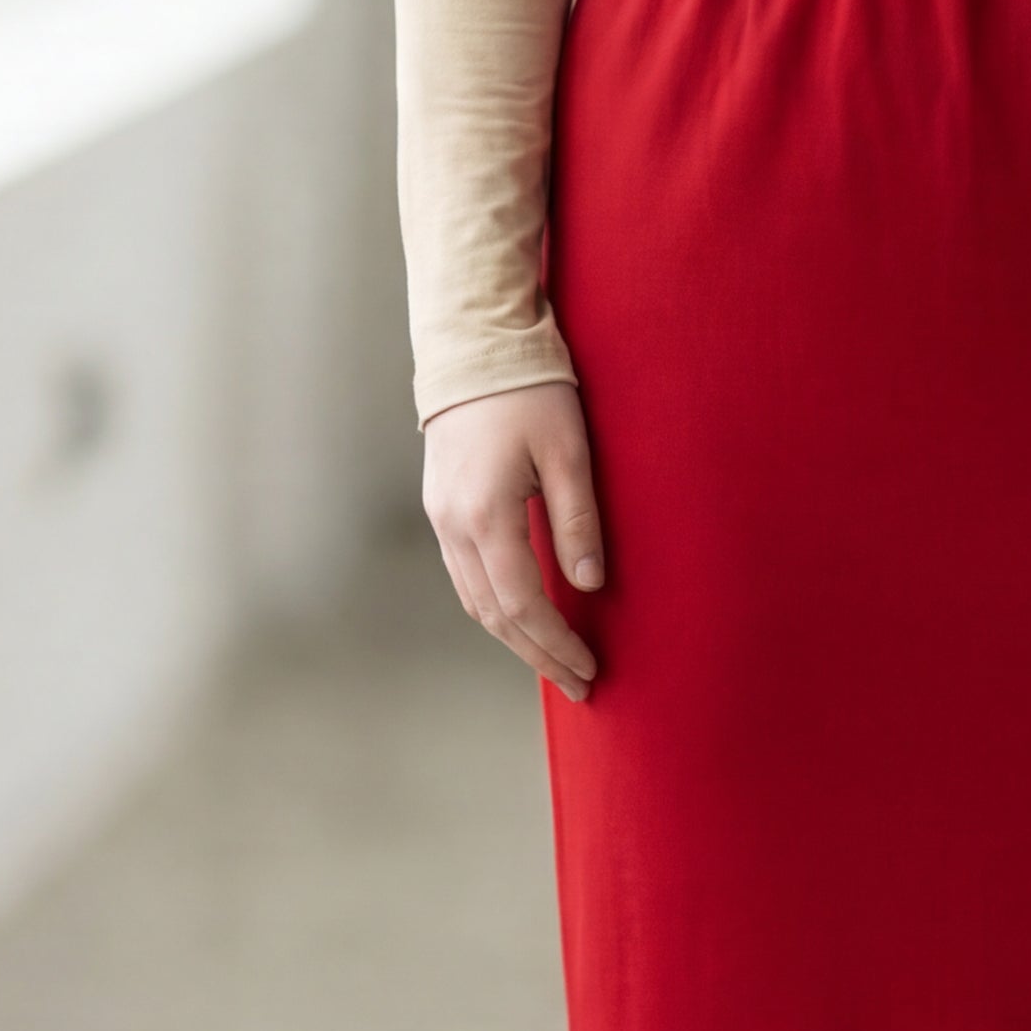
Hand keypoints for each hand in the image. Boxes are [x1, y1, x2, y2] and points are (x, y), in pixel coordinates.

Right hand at [423, 381, 606, 700]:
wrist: (474, 346)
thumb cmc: (531, 391)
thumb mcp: (570, 451)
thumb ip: (577, 521)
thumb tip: (589, 584)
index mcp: (485, 514)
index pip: (521, 605)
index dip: (555, 643)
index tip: (588, 669)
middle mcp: (453, 524)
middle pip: (493, 614)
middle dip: (537, 654)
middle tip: (579, 683)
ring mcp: (441, 517)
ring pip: (474, 599)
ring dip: (514, 636)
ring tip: (555, 660)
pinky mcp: (442, 506)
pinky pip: (466, 575)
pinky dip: (496, 605)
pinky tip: (524, 616)